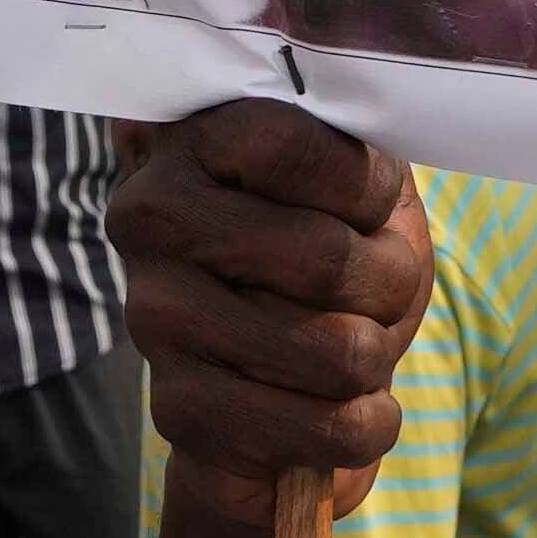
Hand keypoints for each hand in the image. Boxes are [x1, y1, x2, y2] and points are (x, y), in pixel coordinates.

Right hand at [101, 100, 426, 485]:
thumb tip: (383, 110)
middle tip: (378, 288)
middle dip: (388, 283)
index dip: (364, 185)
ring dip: (378, 355)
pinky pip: (328, 427)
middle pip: (324, 256)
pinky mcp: (180, 412)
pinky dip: (370, 424)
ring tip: (358, 347)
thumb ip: (358, 143)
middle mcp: (148, 222)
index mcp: (188, 144)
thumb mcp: (355, 187)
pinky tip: (351, 408)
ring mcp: (155, 320)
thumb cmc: (330, 269)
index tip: (370, 207)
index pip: (289, 144)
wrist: (286, 392)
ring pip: (337, 349)